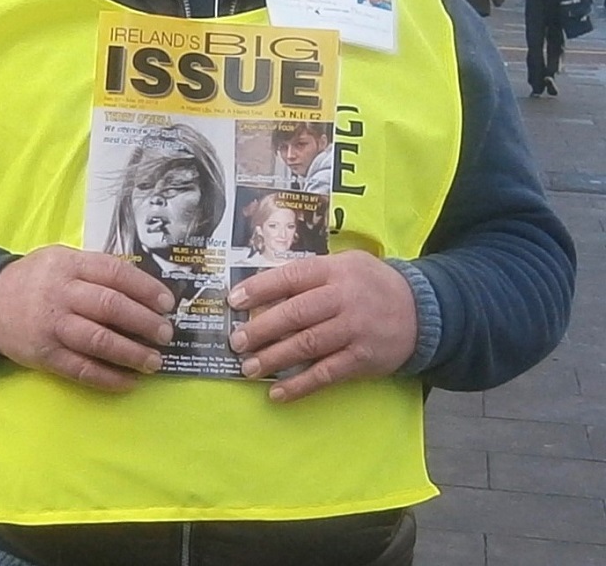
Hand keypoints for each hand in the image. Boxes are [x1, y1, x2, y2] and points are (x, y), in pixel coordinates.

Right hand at [0, 245, 174, 391]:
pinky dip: (107, 378)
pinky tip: (129, 381)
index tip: (167, 302)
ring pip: (98, 341)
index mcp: (70, 265)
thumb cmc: (38, 279)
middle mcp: (62, 294)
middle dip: (144, 322)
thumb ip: (97, 269)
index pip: (115, 273)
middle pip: (110, 307)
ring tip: (154, 362)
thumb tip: (143, 288)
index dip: (145, 288)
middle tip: (166, 334)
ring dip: (131, 354)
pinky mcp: (45, 356)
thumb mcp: (64, 259)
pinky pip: (81, 369)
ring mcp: (53, 327)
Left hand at [228, 251, 416, 402]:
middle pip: (296, 313)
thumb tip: (264, 290)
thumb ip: (311, 274)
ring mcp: (354, 330)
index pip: (291, 276)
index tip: (234, 300)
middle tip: (237, 341)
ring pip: (307, 345)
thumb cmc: (371, 284)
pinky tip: (277, 393)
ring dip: (274, 358)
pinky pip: (325, 374)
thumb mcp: (346, 265)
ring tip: (249, 367)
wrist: (422, 311)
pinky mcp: (362, 359)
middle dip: (262, 328)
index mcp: (335, 270)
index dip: (260, 288)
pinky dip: (299, 385)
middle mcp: (344, 298)